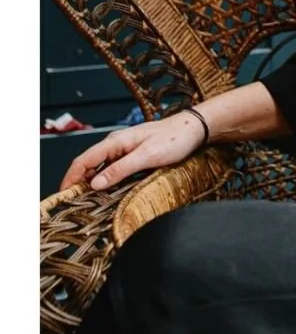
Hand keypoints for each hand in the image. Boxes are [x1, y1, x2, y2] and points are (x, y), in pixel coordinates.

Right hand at [58, 112, 206, 191]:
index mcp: (116, 142)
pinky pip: (113, 168)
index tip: (62, 196)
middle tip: (72, 204)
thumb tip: (94, 184)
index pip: (83, 160)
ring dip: (91, 182)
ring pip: (100, 167)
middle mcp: (117, 144)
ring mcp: (125, 149)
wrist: (194, 129)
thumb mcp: (147, 156)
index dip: (70, 178)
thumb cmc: (174, 139)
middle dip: (77, 182)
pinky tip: (106, 191)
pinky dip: (105, 179)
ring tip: (85, 202)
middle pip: (89, 164)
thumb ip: (120, 169)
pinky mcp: (134, 155)